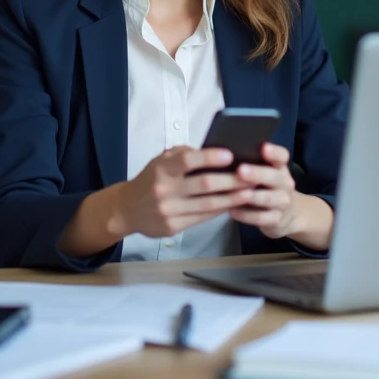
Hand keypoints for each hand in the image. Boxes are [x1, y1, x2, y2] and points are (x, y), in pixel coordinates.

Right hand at [111, 146, 254, 238]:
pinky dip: (220, 210)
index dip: (210, 157)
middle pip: (204, 185)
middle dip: (231, 180)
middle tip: (251, 176)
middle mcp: (164, 190)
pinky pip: (202, 218)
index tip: (230, 155)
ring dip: (232, 198)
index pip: (188, 160)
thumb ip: (183, 154)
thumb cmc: (150, 180)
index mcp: (161, 169)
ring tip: (250, 192)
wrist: (126, 209)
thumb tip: (214, 152)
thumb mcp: (160, 161)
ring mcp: (169, 210)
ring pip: (207, 205)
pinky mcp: (173, 227)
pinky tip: (233, 204)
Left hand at [228, 143, 302, 239]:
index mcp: (280, 168)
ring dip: (252, 196)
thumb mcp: (265, 174)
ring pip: (268, 198)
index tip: (263, 148)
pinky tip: (232, 210)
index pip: (282, 156)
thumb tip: (222, 155)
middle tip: (241, 170)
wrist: (288, 215)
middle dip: (257, 174)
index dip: (274, 152)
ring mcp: (283, 202)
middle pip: (275, 177)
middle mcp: (285, 183)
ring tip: (236, 193)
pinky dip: (246, 215)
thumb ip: (251, 165)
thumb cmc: (267, 188)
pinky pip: (261, 217)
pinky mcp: (276, 219)